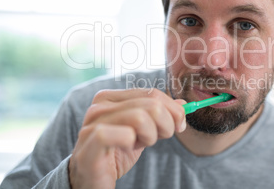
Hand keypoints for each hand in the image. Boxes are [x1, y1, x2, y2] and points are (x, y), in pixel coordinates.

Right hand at [68, 89, 185, 188]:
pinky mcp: (90, 143)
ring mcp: (92, 124)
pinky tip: (128, 147)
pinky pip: (123, 134)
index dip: (173, 109)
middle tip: (158, 138)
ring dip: (150, 135)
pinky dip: (133, 141)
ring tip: (140, 144)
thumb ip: (160, 115)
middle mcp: (100, 106)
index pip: (152, 93)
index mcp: (111, 98)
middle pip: (151, 104)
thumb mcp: (143, 131)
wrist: (92, 181)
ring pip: (140, 117)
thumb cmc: (116, 153)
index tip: (179, 125)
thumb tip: (183, 103)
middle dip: (165, 124)